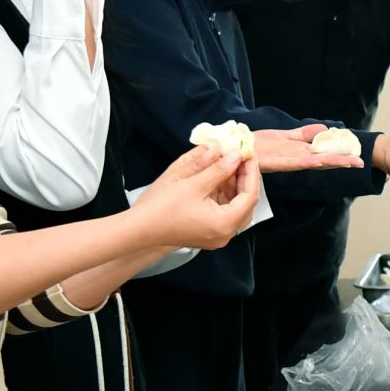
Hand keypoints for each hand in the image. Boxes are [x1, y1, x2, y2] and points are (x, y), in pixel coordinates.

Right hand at [132, 147, 261, 249]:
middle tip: (240, 157)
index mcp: (225, 223)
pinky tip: (217, 178)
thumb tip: (235, 155)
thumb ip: (217, 168)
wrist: (139, 228)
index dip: (251, 173)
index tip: (249, 154)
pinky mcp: (207, 233)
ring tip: (227, 164)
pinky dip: (223, 195)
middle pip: (245, 203)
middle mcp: (225, 234)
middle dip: (243, 178)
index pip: (250, 196)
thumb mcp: (192, 182)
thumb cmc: (162, 206)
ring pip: (235, 207)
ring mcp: (216, 236)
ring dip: (233, 186)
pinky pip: (223, 212)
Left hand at [253, 123, 366, 173]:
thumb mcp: (284, 135)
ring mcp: (287, 159)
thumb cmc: (258, 142)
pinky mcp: (276, 160)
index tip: (358, 157)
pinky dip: (309, 161)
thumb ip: (304, 134)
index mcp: (299, 152)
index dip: (341, 155)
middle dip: (341, 161)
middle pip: (323, 159)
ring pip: (313, 161)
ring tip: (349, 163)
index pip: (324, 154)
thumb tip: (325, 130)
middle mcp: (296, 157)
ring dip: (331, 162)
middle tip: (360, 163)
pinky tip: (321, 161)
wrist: (237, 144)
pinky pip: (295, 161)